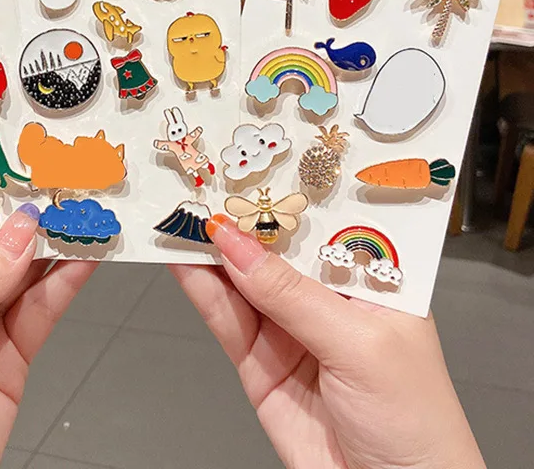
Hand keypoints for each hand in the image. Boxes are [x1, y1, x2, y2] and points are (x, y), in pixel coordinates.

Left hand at [0, 206, 95, 468]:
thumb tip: (17, 232)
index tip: (13, 165)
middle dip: (22, 216)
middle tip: (61, 184)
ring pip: (19, 273)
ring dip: (52, 245)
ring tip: (84, 213)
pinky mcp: (8, 355)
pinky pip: (40, 309)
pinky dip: (66, 283)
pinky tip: (85, 259)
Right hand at [172, 215, 484, 468]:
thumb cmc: (414, 424)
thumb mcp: (360, 346)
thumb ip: (292, 295)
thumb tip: (237, 247)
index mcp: (369, 280)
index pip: (324, 223)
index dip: (286, 194)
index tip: (249, 168)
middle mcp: (327, 298)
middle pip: (275, 247)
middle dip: (240, 219)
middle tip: (201, 186)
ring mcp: (289, 329)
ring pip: (242, 279)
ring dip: (211, 250)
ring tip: (179, 216)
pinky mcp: (259, 362)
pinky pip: (224, 318)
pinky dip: (200, 289)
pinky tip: (182, 261)